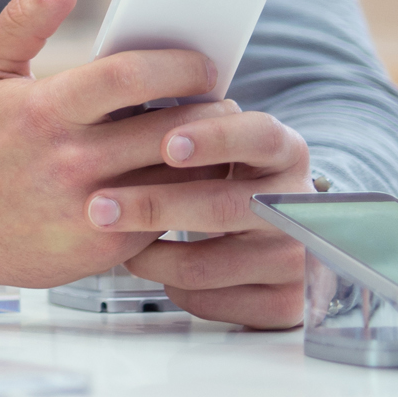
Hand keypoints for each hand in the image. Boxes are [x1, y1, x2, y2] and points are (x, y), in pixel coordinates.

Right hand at [0, 0, 270, 293]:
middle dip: (212, 111)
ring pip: (182, 175)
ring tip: (214, 139)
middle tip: (222, 103)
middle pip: (171, 127)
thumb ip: (24, 19)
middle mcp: (72, 157)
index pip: (130, 76)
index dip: (178, 66)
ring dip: (211, 154)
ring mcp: (95, 205)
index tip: (203, 66)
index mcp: (47, 108)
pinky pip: (173, 214)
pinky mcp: (110, 245)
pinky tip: (192, 179)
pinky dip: (193, 194)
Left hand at [100, 103, 314, 326]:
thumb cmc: (212, 175)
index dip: (215, 138)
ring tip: (113, 238)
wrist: (258, 237)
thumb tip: (121, 93)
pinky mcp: (284, 303)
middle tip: (97, 207)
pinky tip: (150, 264)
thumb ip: (178, 119)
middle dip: (152, 206)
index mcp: (283, 149)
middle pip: (223, 206)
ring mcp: (296, 256)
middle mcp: (299, 203)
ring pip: (207, 263)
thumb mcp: (209, 139)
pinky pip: (211, 300)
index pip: (259, 136)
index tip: (167, 145)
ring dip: (149, 254)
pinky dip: (169, 285)